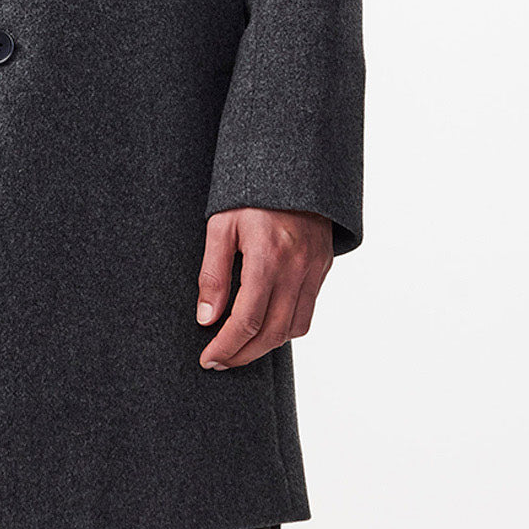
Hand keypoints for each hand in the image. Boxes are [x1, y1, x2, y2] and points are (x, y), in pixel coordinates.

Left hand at [195, 208, 332, 369]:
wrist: (292, 167)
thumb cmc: (250, 194)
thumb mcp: (220, 225)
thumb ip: (213, 273)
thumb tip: (207, 319)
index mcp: (268, 256)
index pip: (247, 320)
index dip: (227, 346)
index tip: (208, 359)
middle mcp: (296, 267)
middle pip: (271, 333)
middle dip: (243, 355)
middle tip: (220, 362)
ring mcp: (314, 269)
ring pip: (293, 328)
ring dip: (265, 346)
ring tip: (239, 348)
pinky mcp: (322, 267)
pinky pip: (306, 312)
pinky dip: (285, 327)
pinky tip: (264, 325)